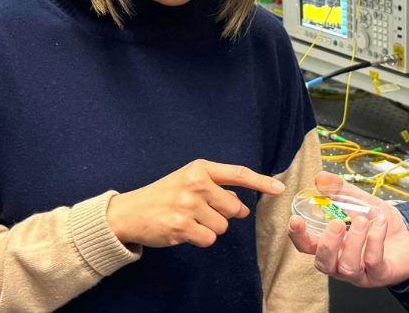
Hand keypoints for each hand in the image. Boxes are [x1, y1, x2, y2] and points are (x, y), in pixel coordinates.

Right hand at [107, 160, 284, 247]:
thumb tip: (242, 205)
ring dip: (209, 228)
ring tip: (189, 220)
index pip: (238, 173)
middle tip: (201, 212)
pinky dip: (200, 239)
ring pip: (222, 226)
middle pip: (233, 207)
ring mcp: (188, 205)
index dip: (261, 182)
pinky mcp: (181, 225)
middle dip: (224, 214)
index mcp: (200, 168)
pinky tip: (184, 231)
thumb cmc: (163, 195)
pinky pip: (209, 239)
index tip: (279, 189)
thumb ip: (217, 188)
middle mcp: (196, 183)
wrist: (129, 212)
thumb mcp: (189, 181)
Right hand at [287, 171, 408, 287]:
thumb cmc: (379, 223)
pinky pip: (373, 262)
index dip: (298, 236)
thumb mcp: (359, 202)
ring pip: (348, 267)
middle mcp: (341, 262)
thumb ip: (339, 191)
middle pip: (323, 263)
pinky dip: (375, 241)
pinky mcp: (380, 274)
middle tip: (337, 223)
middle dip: (328, 244)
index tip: (295, 220)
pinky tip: (379, 225)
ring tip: (363, 220)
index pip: (307, 246)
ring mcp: (361, 272)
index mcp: (332, 245)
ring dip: (354, 241)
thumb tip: (320, 178)